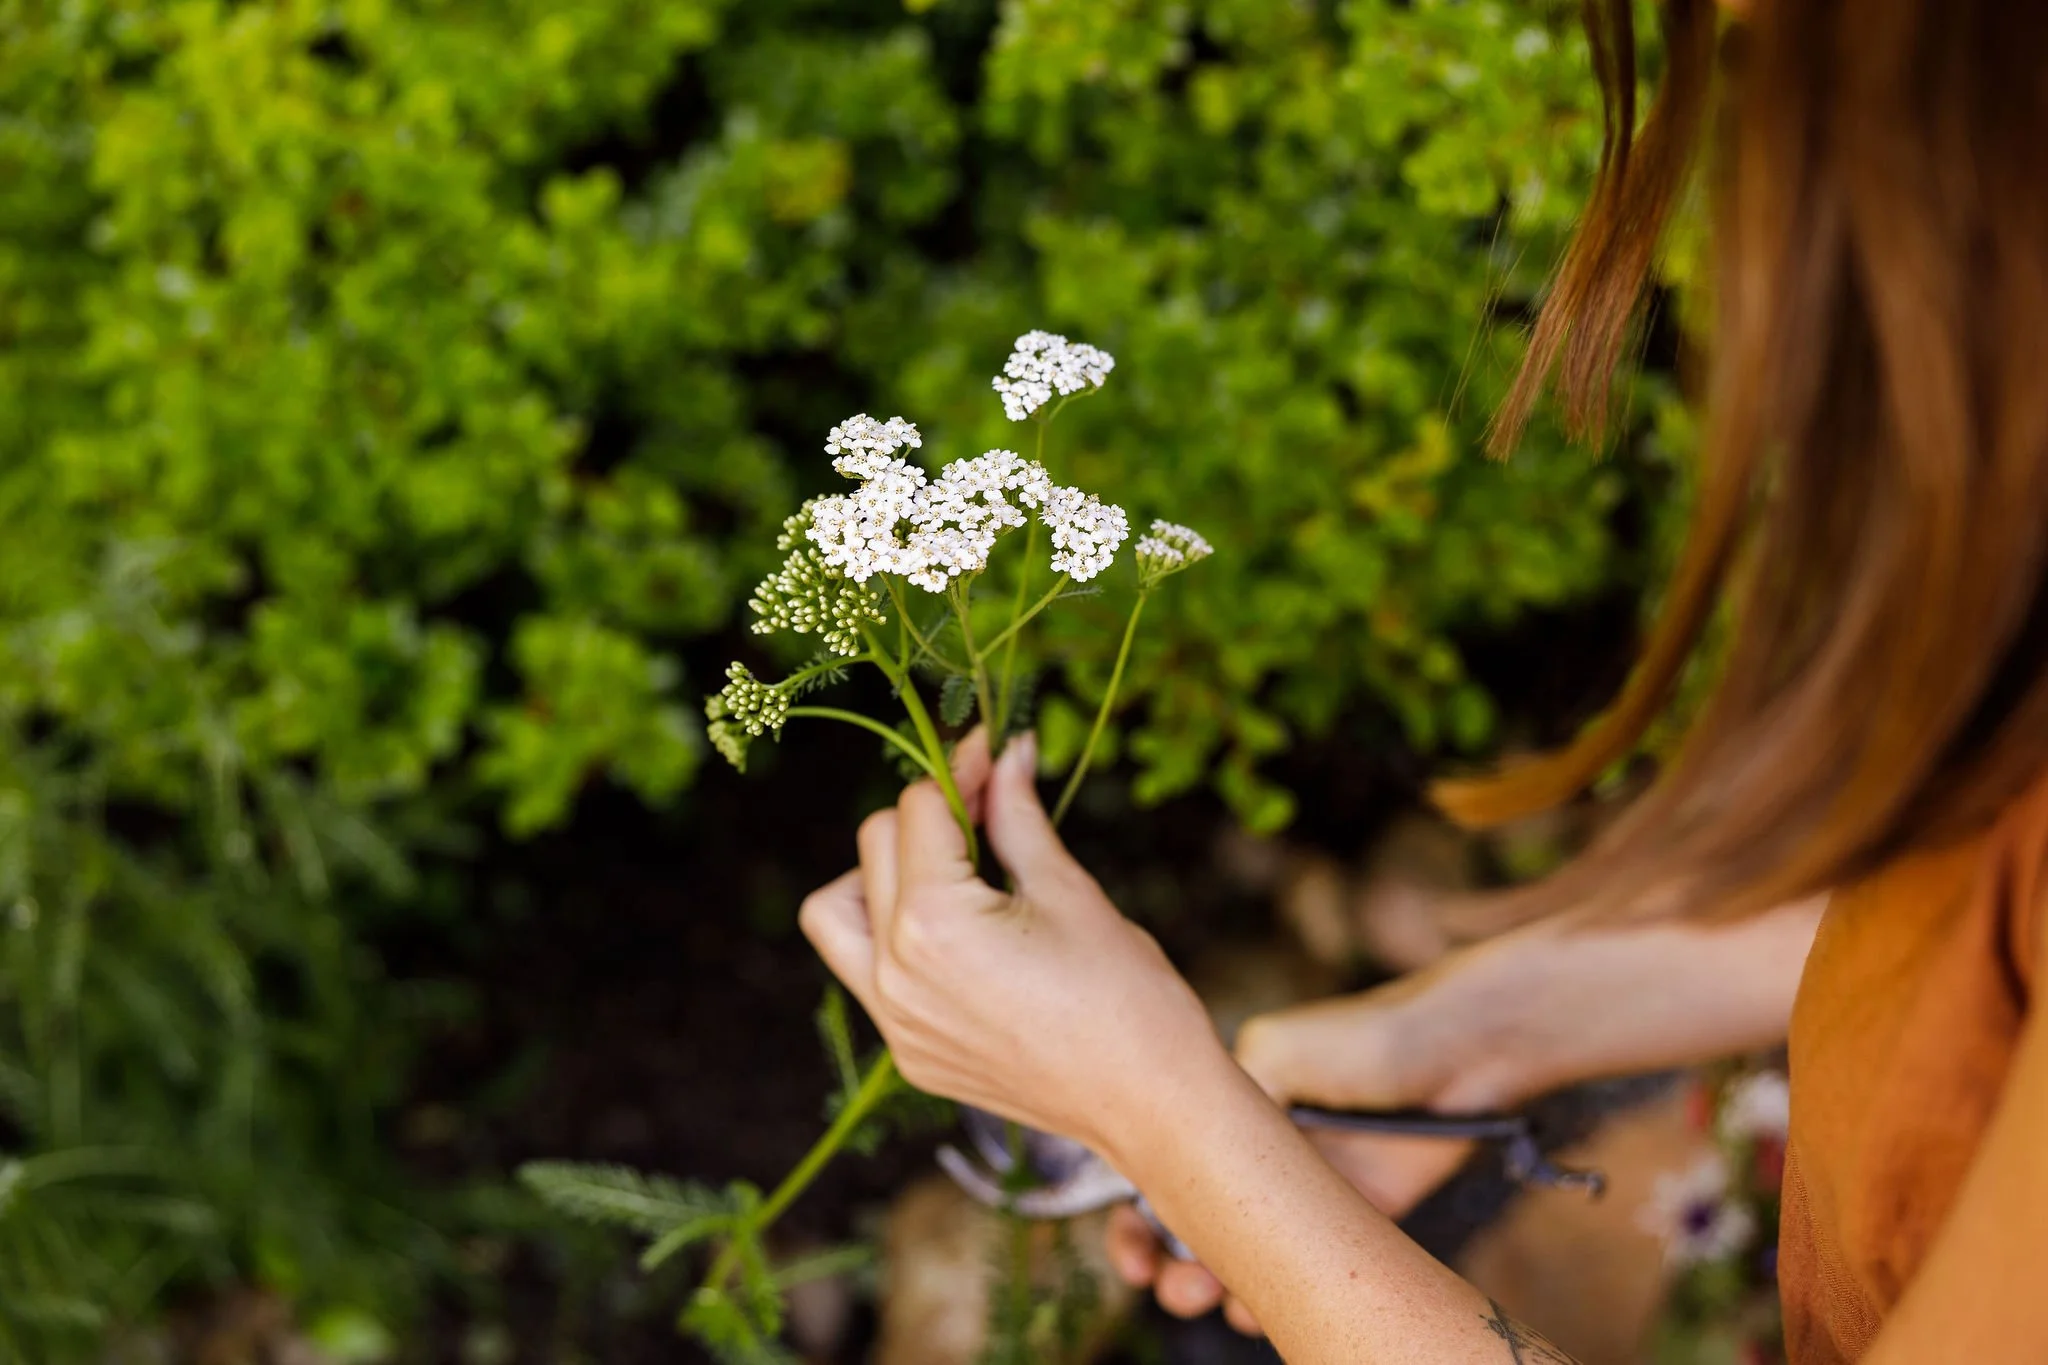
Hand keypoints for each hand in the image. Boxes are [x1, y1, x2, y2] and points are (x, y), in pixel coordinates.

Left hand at [797, 729, 1225, 1152]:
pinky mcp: (908, 1054)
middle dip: (927, 818)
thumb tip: (1005, 751)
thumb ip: (1017, 814)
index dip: (961, 771)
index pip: (918, 809)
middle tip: (990, 812)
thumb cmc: (1127, 995)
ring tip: (951, 875)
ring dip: (882, 878)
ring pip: (838, 914)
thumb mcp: (1068, 889)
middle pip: (873, 847)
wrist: (1151, 1104)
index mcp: (933, 923)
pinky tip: (962, 936)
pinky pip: (868, 975)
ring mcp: (895, 1023)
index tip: (998, 756)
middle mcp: (893, 975)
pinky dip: (896, 939)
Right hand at [1106, 943, 1548, 1333]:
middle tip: (1172, 1286)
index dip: (1134, 1221)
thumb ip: (1221, 1105)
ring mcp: (1301, 1200)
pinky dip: (1271, 1302)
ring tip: (1215, 1296)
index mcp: (1225, 1116)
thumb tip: (1181, 1166)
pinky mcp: (1352, 1226)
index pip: (1158, 1172)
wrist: (1458, 1056)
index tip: (1132, 1257)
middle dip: (1166, 1268)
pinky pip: (1299, 1280)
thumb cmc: (1363, 1040)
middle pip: (1188, 1230)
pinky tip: (1259, 1307)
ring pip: (1237, 1263)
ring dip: (1213, 1291)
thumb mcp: (1274, 1053)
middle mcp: (1255, 1162)